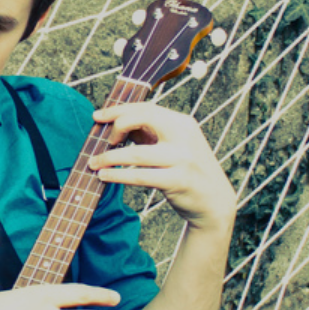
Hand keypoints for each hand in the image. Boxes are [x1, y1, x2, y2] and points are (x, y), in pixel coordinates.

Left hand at [89, 102, 236, 229]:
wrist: (214, 201)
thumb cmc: (188, 171)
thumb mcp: (173, 146)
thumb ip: (149, 134)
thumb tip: (116, 125)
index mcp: (183, 123)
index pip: (146, 108)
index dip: (119, 110)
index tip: (97, 116)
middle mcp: (185, 136)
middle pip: (144, 118)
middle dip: (117, 126)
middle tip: (103, 140)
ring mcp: (183, 158)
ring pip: (137, 153)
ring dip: (109, 157)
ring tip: (93, 162)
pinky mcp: (178, 181)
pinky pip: (140, 176)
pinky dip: (118, 175)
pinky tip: (104, 176)